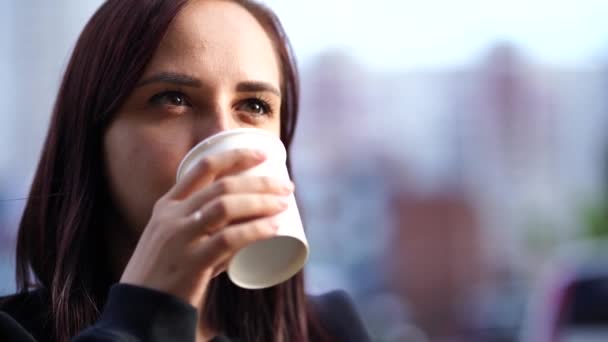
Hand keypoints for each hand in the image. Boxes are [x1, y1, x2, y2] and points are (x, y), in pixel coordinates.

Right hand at [119, 148, 293, 307]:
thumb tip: (253, 223)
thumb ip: (210, 228)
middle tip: (286, 187)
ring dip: (260, 202)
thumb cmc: (165, 271)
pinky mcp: (191, 263)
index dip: (236, 156)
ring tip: (284, 204)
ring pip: (225, 207)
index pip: (204, 167)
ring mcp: (180, 238)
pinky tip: (273, 228)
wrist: (141, 307)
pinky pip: (228, 240)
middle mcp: (172, 216)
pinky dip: (255, 231)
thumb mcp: (175, 238)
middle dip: (260, 182)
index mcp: (168, 204)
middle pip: (223, 186)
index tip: (263, 154)